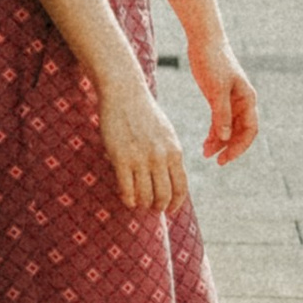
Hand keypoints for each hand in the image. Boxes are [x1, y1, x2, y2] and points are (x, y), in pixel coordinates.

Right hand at [95, 66, 189, 211]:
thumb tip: (171, 180)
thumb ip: (170, 155)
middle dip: (158, 207)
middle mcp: (160, 157)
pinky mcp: (121, 158)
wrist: (125, 93)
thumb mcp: (166, 134)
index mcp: (174, 151)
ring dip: (142, 204)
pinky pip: (127, 189)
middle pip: (164, 196)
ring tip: (138, 203)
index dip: (176, 203)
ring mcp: (141, 158)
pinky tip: (127, 199)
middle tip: (152, 208)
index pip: (181, 187)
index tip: (170, 210)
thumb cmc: (145, 113)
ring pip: (145, 196)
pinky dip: (128, 199)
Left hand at [191, 47, 259, 164]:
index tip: (226, 158)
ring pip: (229, 128)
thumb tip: (224, 137)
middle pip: (240, 132)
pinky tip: (205, 142)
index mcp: (247, 99)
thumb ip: (221, 113)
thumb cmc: (213, 61)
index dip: (240, 147)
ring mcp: (231, 100)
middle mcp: (242, 101)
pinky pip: (220, 121)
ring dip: (220, 141)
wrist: (204, 40)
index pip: (250, 130)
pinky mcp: (219, 97)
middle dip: (229, 147)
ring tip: (205, 152)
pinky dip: (214, 132)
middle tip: (216, 160)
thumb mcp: (216, 89)